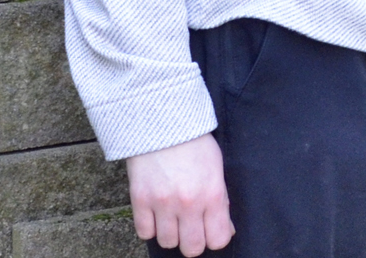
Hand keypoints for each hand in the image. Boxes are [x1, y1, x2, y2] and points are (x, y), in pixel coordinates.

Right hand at [127, 133, 233, 254]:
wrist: (162, 121)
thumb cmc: (194, 143)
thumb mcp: (216, 168)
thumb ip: (221, 201)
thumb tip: (225, 230)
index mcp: (212, 194)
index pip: (218, 240)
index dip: (216, 238)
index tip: (211, 230)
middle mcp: (188, 203)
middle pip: (192, 248)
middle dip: (193, 241)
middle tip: (191, 227)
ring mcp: (162, 203)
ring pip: (167, 243)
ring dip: (171, 233)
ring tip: (172, 216)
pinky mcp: (140, 200)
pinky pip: (144, 233)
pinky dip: (150, 227)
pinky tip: (156, 213)